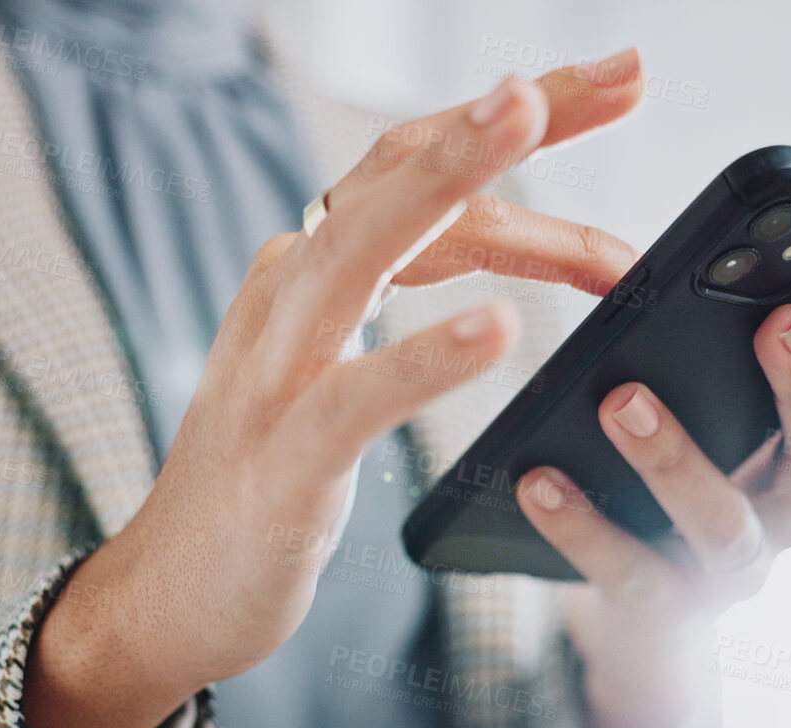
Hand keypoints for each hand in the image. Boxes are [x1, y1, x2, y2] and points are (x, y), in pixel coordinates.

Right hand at [26, 51, 649, 727]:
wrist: (170, 593)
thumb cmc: (270, 479)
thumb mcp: (333, 366)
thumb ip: (392, 300)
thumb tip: (490, 257)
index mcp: (309, 271)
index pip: (415, 167)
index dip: (514, 119)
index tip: (614, 82)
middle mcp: (287, 293)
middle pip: (400, 175)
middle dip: (510, 116)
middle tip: (620, 71)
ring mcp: (278, 370)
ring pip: (366, 246)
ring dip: (453, 178)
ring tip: (528, 118)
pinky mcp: (286, 456)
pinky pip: (360, 394)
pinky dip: (427, 356)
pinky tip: (499, 329)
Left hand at [516, 281, 790, 727]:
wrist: (643, 620)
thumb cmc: (687, 490)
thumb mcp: (733, 423)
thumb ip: (753, 361)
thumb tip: (772, 276)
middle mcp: (789, 513)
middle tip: (778, 322)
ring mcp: (733, 569)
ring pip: (722, 521)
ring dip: (675, 458)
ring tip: (622, 401)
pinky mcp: (665, 608)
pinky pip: (625, 569)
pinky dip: (580, 525)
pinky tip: (536, 478)